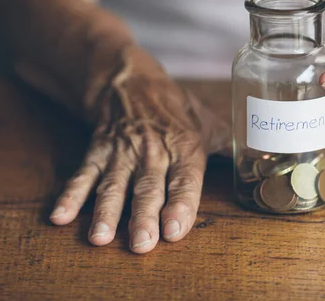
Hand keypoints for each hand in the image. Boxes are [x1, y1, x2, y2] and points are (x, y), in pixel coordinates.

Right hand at [49, 47, 229, 252]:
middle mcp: (153, 151)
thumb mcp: (208, 122)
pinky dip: (71, 194)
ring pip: (113, 185)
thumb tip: (263, 162)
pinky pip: (83, 173)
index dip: (181, 204)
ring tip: (99, 238)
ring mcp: (122, 152)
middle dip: (143, 216)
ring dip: (105, 212)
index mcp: (184, 146)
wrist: (132, 81)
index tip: (175, 229)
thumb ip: (230, 145)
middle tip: (141, 243)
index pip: (184, 179)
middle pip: (147, 187)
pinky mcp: (98, 151)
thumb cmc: (176, 109)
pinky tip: (60, 217)